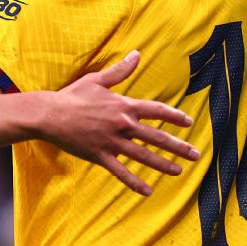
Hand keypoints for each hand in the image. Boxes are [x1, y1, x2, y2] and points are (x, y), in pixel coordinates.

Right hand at [44, 50, 196, 194]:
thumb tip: (137, 54)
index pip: (157, 111)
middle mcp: (123, 125)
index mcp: (124, 106)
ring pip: (144, 156)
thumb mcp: (97, 80)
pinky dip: (135, 183)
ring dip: (163, 165)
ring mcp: (112, 142)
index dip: (175, 116)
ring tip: (179, 171)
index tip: (188, 122)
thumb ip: (120, 70)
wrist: (50, 114)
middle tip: (195, 155)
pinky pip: (121, 172)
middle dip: (178, 147)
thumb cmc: (73, 96)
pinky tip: (148, 191)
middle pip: (157, 137)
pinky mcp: (100, 156)